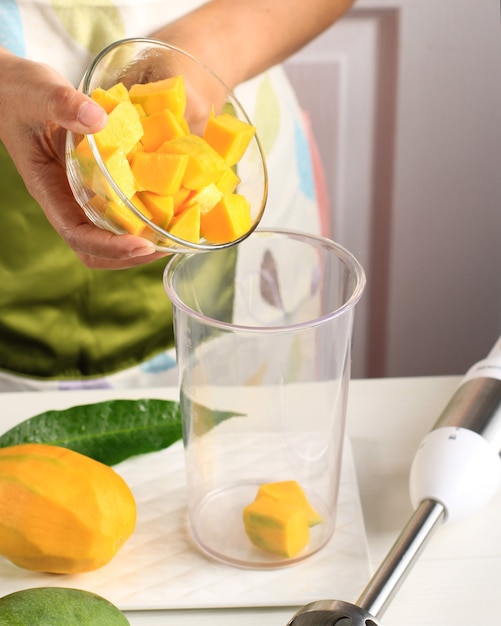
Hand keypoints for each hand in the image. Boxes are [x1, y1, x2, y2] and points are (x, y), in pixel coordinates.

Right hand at [0, 50, 165, 268]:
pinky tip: (167, 205)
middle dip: (127, 256)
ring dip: (137, 241)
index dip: (109, 247)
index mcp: (49, 189)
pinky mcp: (95, 183)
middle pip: (93, 249)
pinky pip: (117, 209)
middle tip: (164, 247)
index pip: (76, 234)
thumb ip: (64, 104)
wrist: (15, 90)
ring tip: (170, 236)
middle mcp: (66, 199)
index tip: (141, 245)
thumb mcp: (40, 93)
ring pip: (107, 235)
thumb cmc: (21, 93)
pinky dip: (141, 214)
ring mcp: (81, 194)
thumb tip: (98, 119)